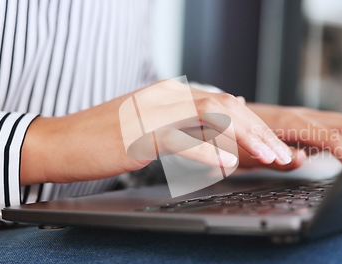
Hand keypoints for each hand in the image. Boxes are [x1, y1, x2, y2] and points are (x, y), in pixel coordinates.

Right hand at [20, 80, 292, 184]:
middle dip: (259, 131)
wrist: (60, 142)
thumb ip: (191, 120)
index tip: (276, 146)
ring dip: (244, 139)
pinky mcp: (137, 133)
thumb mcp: (155, 124)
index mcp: (173, 92)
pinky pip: (180, 140)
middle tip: (282, 154)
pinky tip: (226, 167)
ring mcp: (153, 112)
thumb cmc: (107, 138)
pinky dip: (206, 153)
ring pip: (211, 117)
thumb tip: (233, 117)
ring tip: (268, 159)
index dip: (255, 125)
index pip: (225, 103)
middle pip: (226, 106)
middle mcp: (167, 95)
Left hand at [239, 103, 341, 169]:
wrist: (220, 114)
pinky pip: (334, 125)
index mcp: (287, 123)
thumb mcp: (246, 154)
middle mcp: (300, 116)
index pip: (325, 134)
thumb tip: (301, 160)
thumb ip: (274, 158)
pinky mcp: (305, 122)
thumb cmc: (230, 136)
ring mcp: (304, 117)